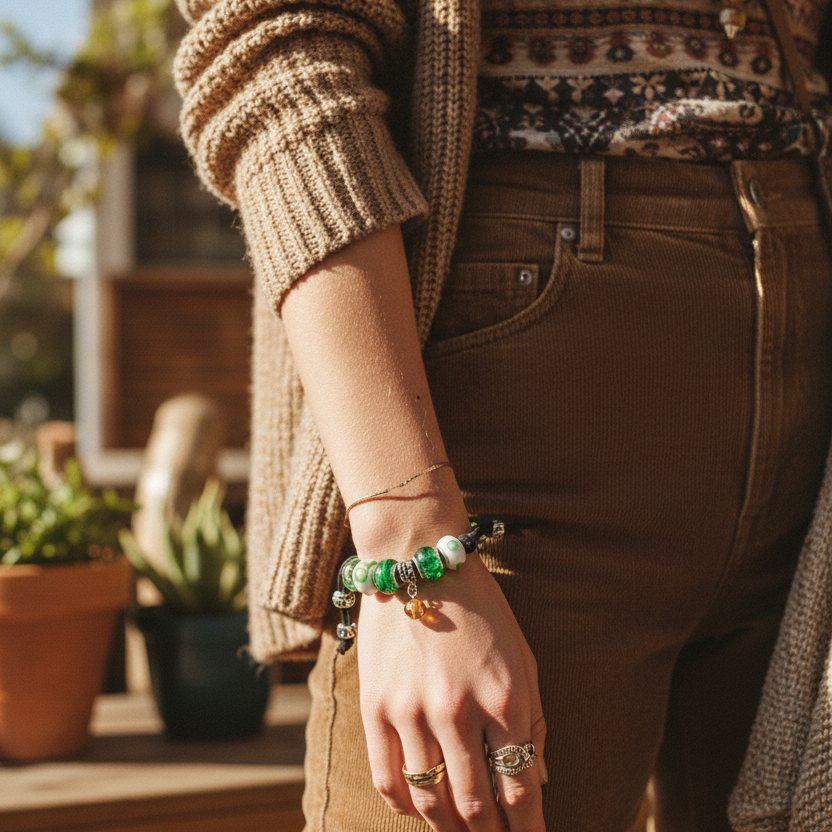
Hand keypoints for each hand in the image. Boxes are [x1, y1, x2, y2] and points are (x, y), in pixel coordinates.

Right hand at [356, 549, 546, 831]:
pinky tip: (423, 811)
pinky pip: (388, 780)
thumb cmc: (480, 607)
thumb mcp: (523, 656)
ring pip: (431, 801)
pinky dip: (408, 808)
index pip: (520, 790)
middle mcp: (457, 711)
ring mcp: (411, 711)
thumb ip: (533, 722)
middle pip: (476, 807)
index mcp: (504, 698)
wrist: (416, 559)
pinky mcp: (375, 706)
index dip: (529, 831)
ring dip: (451, 828)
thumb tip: (537, 782)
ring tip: (464, 831)